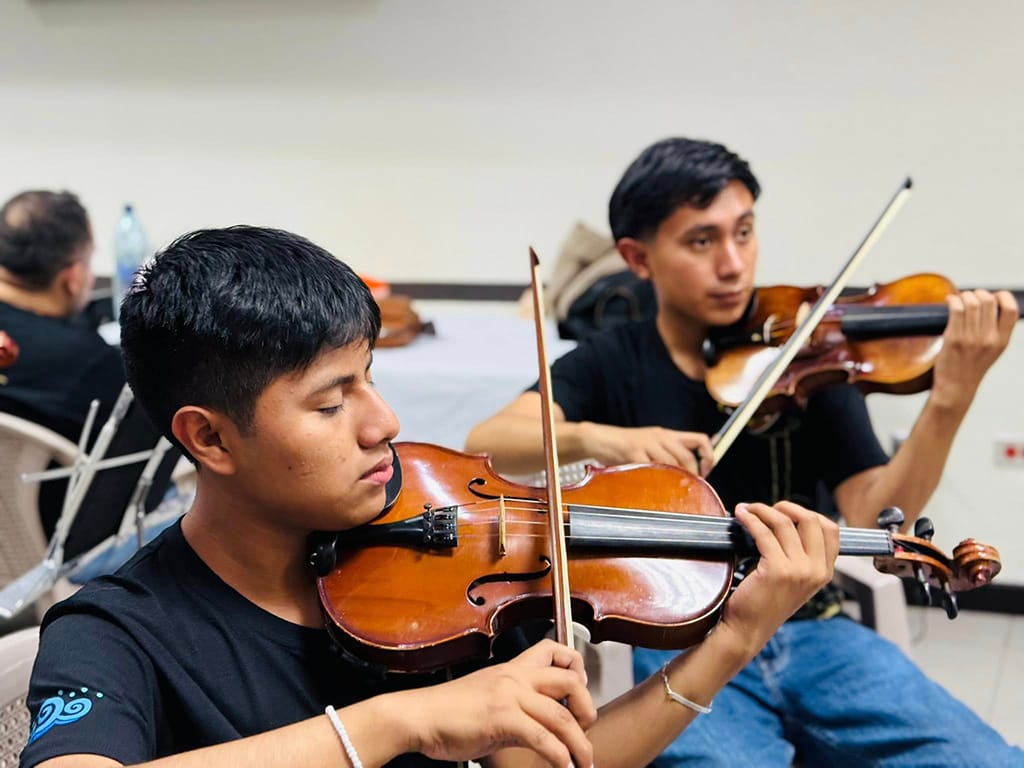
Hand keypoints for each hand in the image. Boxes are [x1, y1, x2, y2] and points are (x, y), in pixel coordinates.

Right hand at [402, 638, 595, 767]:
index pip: (554, 649)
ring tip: (584, 762)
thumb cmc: (447, 713)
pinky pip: (543, 739)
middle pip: (570, 681)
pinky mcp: (502, 718)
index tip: (581, 691)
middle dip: (588, 708)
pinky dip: (560, 757)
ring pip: (562, 716)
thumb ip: (516, 710)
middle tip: (586, 731)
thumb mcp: (489, 701)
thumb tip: (539, 732)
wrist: (419, 716)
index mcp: (512, 669)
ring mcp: (510, 696)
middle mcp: (515, 677)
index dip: (576, 666)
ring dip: (580, 744)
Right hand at [580, 422, 713, 476]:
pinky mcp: (633, 451)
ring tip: (672, 491)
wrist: (599, 439)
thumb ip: (666, 455)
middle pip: (686, 456)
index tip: (705, 472)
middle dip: (691, 475)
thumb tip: (684, 475)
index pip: (700, 439)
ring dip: (675, 479)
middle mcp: (660, 436)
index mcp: (667, 434)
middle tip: (689, 488)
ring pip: (671, 462)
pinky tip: (653, 486)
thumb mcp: (650, 445)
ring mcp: (647, 443)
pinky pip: (651, 467)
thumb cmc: (623, 446)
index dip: (708, 456)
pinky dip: (655, 479)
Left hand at [717, 502, 838, 655]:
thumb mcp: (793, 579)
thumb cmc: (763, 602)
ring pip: (785, 522)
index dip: (808, 513)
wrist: (747, 630)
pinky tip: (740, 515)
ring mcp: (799, 571)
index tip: (786, 511)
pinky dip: (750, 519)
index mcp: (824, 572)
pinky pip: (763, 532)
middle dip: (787, 506)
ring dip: (762, 509)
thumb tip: (784, 518)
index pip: (831, 530)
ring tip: (747, 509)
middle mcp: (816, 571)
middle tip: (765, 508)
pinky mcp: (777, 570)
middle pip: (811, 519)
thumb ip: (799, 555)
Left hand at [930, 289, 1017, 410]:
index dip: (1002, 296)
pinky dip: (952, 300)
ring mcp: (971, 338)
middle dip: (978, 293)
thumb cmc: (971, 367)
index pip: (1011, 310)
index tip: (992, 296)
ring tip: (958, 299)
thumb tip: (993, 305)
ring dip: (963, 295)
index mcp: (1002, 341)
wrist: (955, 388)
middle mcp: (989, 338)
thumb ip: (996, 331)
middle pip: (988, 300)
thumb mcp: (993, 351)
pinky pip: (955, 309)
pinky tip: (949, 301)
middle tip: (969, 297)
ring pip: (971, 302)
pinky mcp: (953, 339)